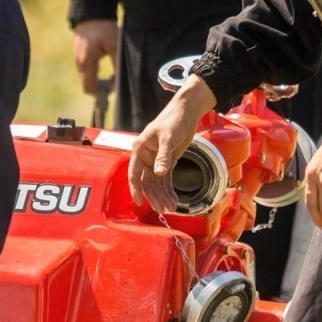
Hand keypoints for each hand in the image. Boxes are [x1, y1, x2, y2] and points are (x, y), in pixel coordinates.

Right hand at [71, 19, 120, 95]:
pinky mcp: (79, 53)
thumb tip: (120, 81)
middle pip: (88, 84)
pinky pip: (87, 69)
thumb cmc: (103, 28)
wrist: (91, 12)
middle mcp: (79, 63)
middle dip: (102, 87)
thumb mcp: (115, 45)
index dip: (101, 93)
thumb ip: (117, 64)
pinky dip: (96, 72)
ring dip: (100, 79)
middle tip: (116, 80)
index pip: (89, 88)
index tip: (114, 88)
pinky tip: (107, 63)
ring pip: (88, 77)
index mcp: (86, 63)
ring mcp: (78, 58)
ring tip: (114, 73)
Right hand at [129, 77, 215, 212]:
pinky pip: (165, 179)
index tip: (139, 201)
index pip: (135, 172)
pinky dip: (169, 189)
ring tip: (170, 207)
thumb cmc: (173, 120)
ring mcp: (156, 160)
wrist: (186, 112)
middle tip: (162, 209)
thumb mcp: (168, 137)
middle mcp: (146, 156)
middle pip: (147, 181)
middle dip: (154, 196)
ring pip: (156, 182)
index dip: (136, 188)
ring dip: (162, 195)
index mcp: (140, 148)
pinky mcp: (167, 161)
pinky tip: (173, 199)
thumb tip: (158, 173)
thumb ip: (163, 156)